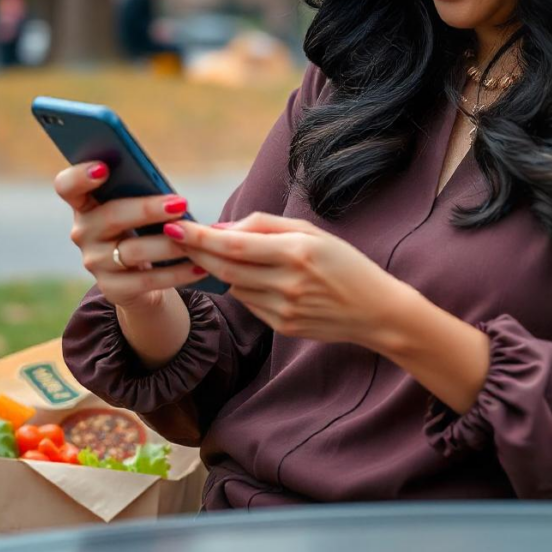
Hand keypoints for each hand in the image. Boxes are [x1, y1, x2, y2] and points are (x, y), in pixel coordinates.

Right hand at [54, 162, 207, 311]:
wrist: (138, 278)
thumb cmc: (142, 228)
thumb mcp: (138, 209)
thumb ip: (143, 195)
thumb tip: (173, 198)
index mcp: (85, 204)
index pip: (67, 186)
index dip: (80, 176)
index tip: (104, 168)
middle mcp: (83, 232)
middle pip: (111, 217)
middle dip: (147, 209)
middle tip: (181, 204)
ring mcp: (95, 262)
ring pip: (132, 251)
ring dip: (168, 243)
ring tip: (195, 236)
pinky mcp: (113, 288)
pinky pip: (147, 280)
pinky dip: (178, 273)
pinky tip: (200, 265)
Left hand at [164, 211, 406, 350]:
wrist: (376, 311)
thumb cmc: (345, 263)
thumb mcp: (312, 232)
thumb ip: (265, 225)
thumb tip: (222, 228)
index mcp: (296, 252)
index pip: (234, 244)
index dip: (200, 237)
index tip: (176, 226)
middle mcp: (287, 282)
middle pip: (225, 267)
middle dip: (196, 252)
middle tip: (175, 238)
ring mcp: (284, 308)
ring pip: (234, 285)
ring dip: (220, 269)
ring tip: (218, 254)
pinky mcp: (282, 326)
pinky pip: (248, 302)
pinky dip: (242, 287)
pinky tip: (254, 277)